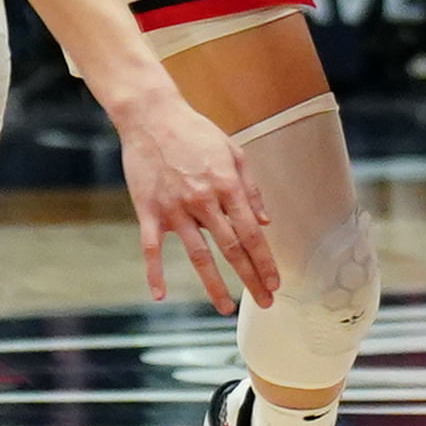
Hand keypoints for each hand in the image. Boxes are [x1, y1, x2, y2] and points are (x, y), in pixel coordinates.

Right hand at [115, 87, 279, 311]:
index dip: (265, 261)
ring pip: (198, 254)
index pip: (252, 233)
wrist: (152, 116)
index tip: (276, 282)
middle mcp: (204, 201)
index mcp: (227, 187)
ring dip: (213, 285)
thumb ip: (250, 188)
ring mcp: (175, 208)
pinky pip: (152, 248)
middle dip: (250, 278)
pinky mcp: (149, 210)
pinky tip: (160, 295)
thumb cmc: (195, 132)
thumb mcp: (233, 152)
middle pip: (232, 248)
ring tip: (225, 309)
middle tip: (264, 302)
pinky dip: (155, 273)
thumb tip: (265, 221)